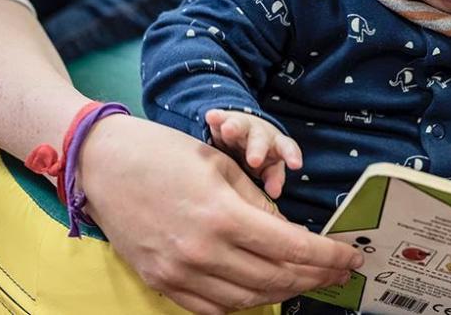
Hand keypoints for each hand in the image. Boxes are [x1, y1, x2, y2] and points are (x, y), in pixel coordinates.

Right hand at [79, 115, 360, 314]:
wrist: (101, 162)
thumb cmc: (161, 152)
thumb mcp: (219, 165)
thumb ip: (256, 203)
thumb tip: (287, 233)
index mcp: (221, 213)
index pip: (290, 247)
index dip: (327, 256)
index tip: (349, 258)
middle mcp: (202, 250)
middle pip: (274, 277)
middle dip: (314, 276)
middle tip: (336, 271)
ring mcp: (178, 272)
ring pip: (247, 299)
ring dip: (282, 292)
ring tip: (304, 281)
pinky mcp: (160, 282)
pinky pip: (212, 308)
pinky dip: (243, 303)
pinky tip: (260, 291)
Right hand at [205, 109, 302, 198]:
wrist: (241, 132)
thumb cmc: (258, 157)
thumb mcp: (267, 168)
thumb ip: (273, 179)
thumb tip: (274, 196)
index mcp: (276, 146)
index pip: (287, 149)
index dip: (291, 155)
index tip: (295, 165)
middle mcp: (260, 134)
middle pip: (261, 140)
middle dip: (258, 149)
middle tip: (254, 161)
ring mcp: (241, 126)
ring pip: (239, 125)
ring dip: (234, 128)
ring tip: (228, 131)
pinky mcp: (224, 121)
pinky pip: (220, 119)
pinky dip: (216, 118)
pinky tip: (211, 117)